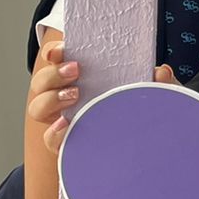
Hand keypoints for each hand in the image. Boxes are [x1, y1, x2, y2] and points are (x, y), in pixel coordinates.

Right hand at [28, 41, 173, 153]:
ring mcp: (64, 121)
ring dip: (51, 98)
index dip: (55, 52)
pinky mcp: (67, 145)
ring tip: (74, 95)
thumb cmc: (143, 114)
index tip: (63, 49)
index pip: (57, 60)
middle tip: (76, 70)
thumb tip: (161, 72)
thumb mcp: (154, 94)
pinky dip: (54, 133)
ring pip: (38, 108)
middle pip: (41, 82)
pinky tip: (65, 125)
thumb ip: (159, 83)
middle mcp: (66, 98)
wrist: (150, 150)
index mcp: (81, 79)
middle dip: (53, 73)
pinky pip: (50, 140)